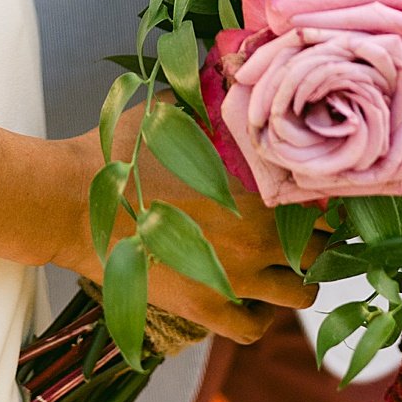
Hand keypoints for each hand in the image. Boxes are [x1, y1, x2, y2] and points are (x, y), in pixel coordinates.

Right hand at [58, 116, 322, 346]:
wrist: (73, 205)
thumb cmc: (121, 154)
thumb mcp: (171, 113)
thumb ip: (211, 101)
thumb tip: (233, 72)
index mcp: (255, 192)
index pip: (323, 203)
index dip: (328, 197)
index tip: (322, 191)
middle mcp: (256, 242)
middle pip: (321, 249)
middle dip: (321, 237)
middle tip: (310, 226)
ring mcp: (232, 282)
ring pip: (300, 294)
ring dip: (302, 278)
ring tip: (290, 263)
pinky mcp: (204, 310)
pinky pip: (254, 330)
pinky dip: (264, 318)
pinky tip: (258, 300)